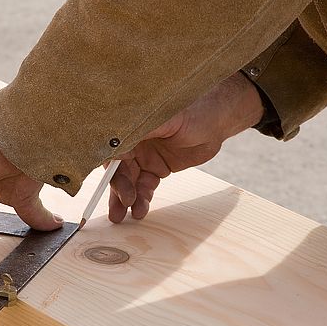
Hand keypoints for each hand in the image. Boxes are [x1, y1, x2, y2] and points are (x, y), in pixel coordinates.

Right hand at [109, 72, 263, 222]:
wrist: (218, 119)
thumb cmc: (191, 109)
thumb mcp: (162, 119)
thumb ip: (138, 131)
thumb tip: (114, 146)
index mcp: (129, 126)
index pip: (111, 150)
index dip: (108, 170)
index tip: (109, 186)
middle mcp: (133, 141)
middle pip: (118, 169)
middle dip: (117, 190)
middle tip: (119, 208)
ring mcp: (145, 156)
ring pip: (130, 181)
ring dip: (126, 199)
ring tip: (125, 216)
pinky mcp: (158, 167)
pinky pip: (145, 186)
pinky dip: (142, 199)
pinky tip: (140, 210)